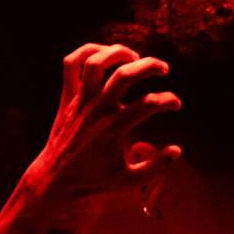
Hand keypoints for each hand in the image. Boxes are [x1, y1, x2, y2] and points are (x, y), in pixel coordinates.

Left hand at [30, 42, 181, 200]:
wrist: (56, 178)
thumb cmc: (95, 179)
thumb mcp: (129, 181)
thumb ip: (156, 168)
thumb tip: (177, 149)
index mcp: (113, 129)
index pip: (148, 105)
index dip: (168, 100)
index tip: (175, 104)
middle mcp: (96, 111)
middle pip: (124, 75)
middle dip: (150, 66)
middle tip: (164, 69)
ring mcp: (80, 101)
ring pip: (96, 63)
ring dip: (118, 53)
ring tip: (134, 57)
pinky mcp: (67, 97)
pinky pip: (71, 64)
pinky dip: (87, 51)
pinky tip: (105, 54)